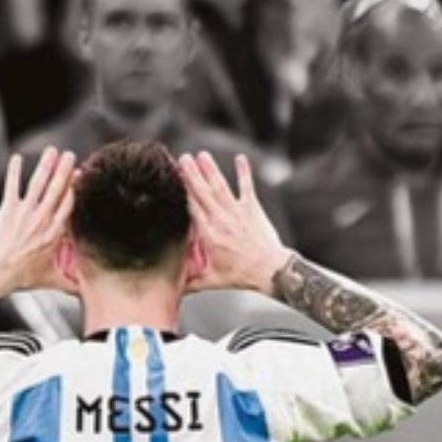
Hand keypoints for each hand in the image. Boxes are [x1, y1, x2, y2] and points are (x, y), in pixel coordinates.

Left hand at [0, 146, 77, 295]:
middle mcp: (41, 220)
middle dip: (64, 170)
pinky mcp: (7, 210)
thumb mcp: (51, 280)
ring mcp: (24, 213)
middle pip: (56, 189)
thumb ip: (71, 283)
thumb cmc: (20, 277)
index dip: (76, 187)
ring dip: (45, 165)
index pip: (69, 205)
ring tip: (52, 151)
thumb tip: (86, 291)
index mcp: (54, 234)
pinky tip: (17, 158)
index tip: (81, 175)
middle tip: (70, 155)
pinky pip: (12, 186)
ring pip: (38, 184)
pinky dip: (14, 171)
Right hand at [180, 149, 291, 294]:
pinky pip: (246, 187)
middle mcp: (221, 220)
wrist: (270, 271)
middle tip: (183, 158)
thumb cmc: (241, 276)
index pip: (191, 208)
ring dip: (211, 170)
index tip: (172, 178)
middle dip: (192, 174)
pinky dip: (244, 173)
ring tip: (202, 155)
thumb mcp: (211, 281)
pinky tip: (240, 159)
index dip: (181, 191)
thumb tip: (170, 286)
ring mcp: (238, 213)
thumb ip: (189, 281)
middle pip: (203, 192)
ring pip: (221, 187)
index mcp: (209, 235)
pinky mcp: (252, 210)